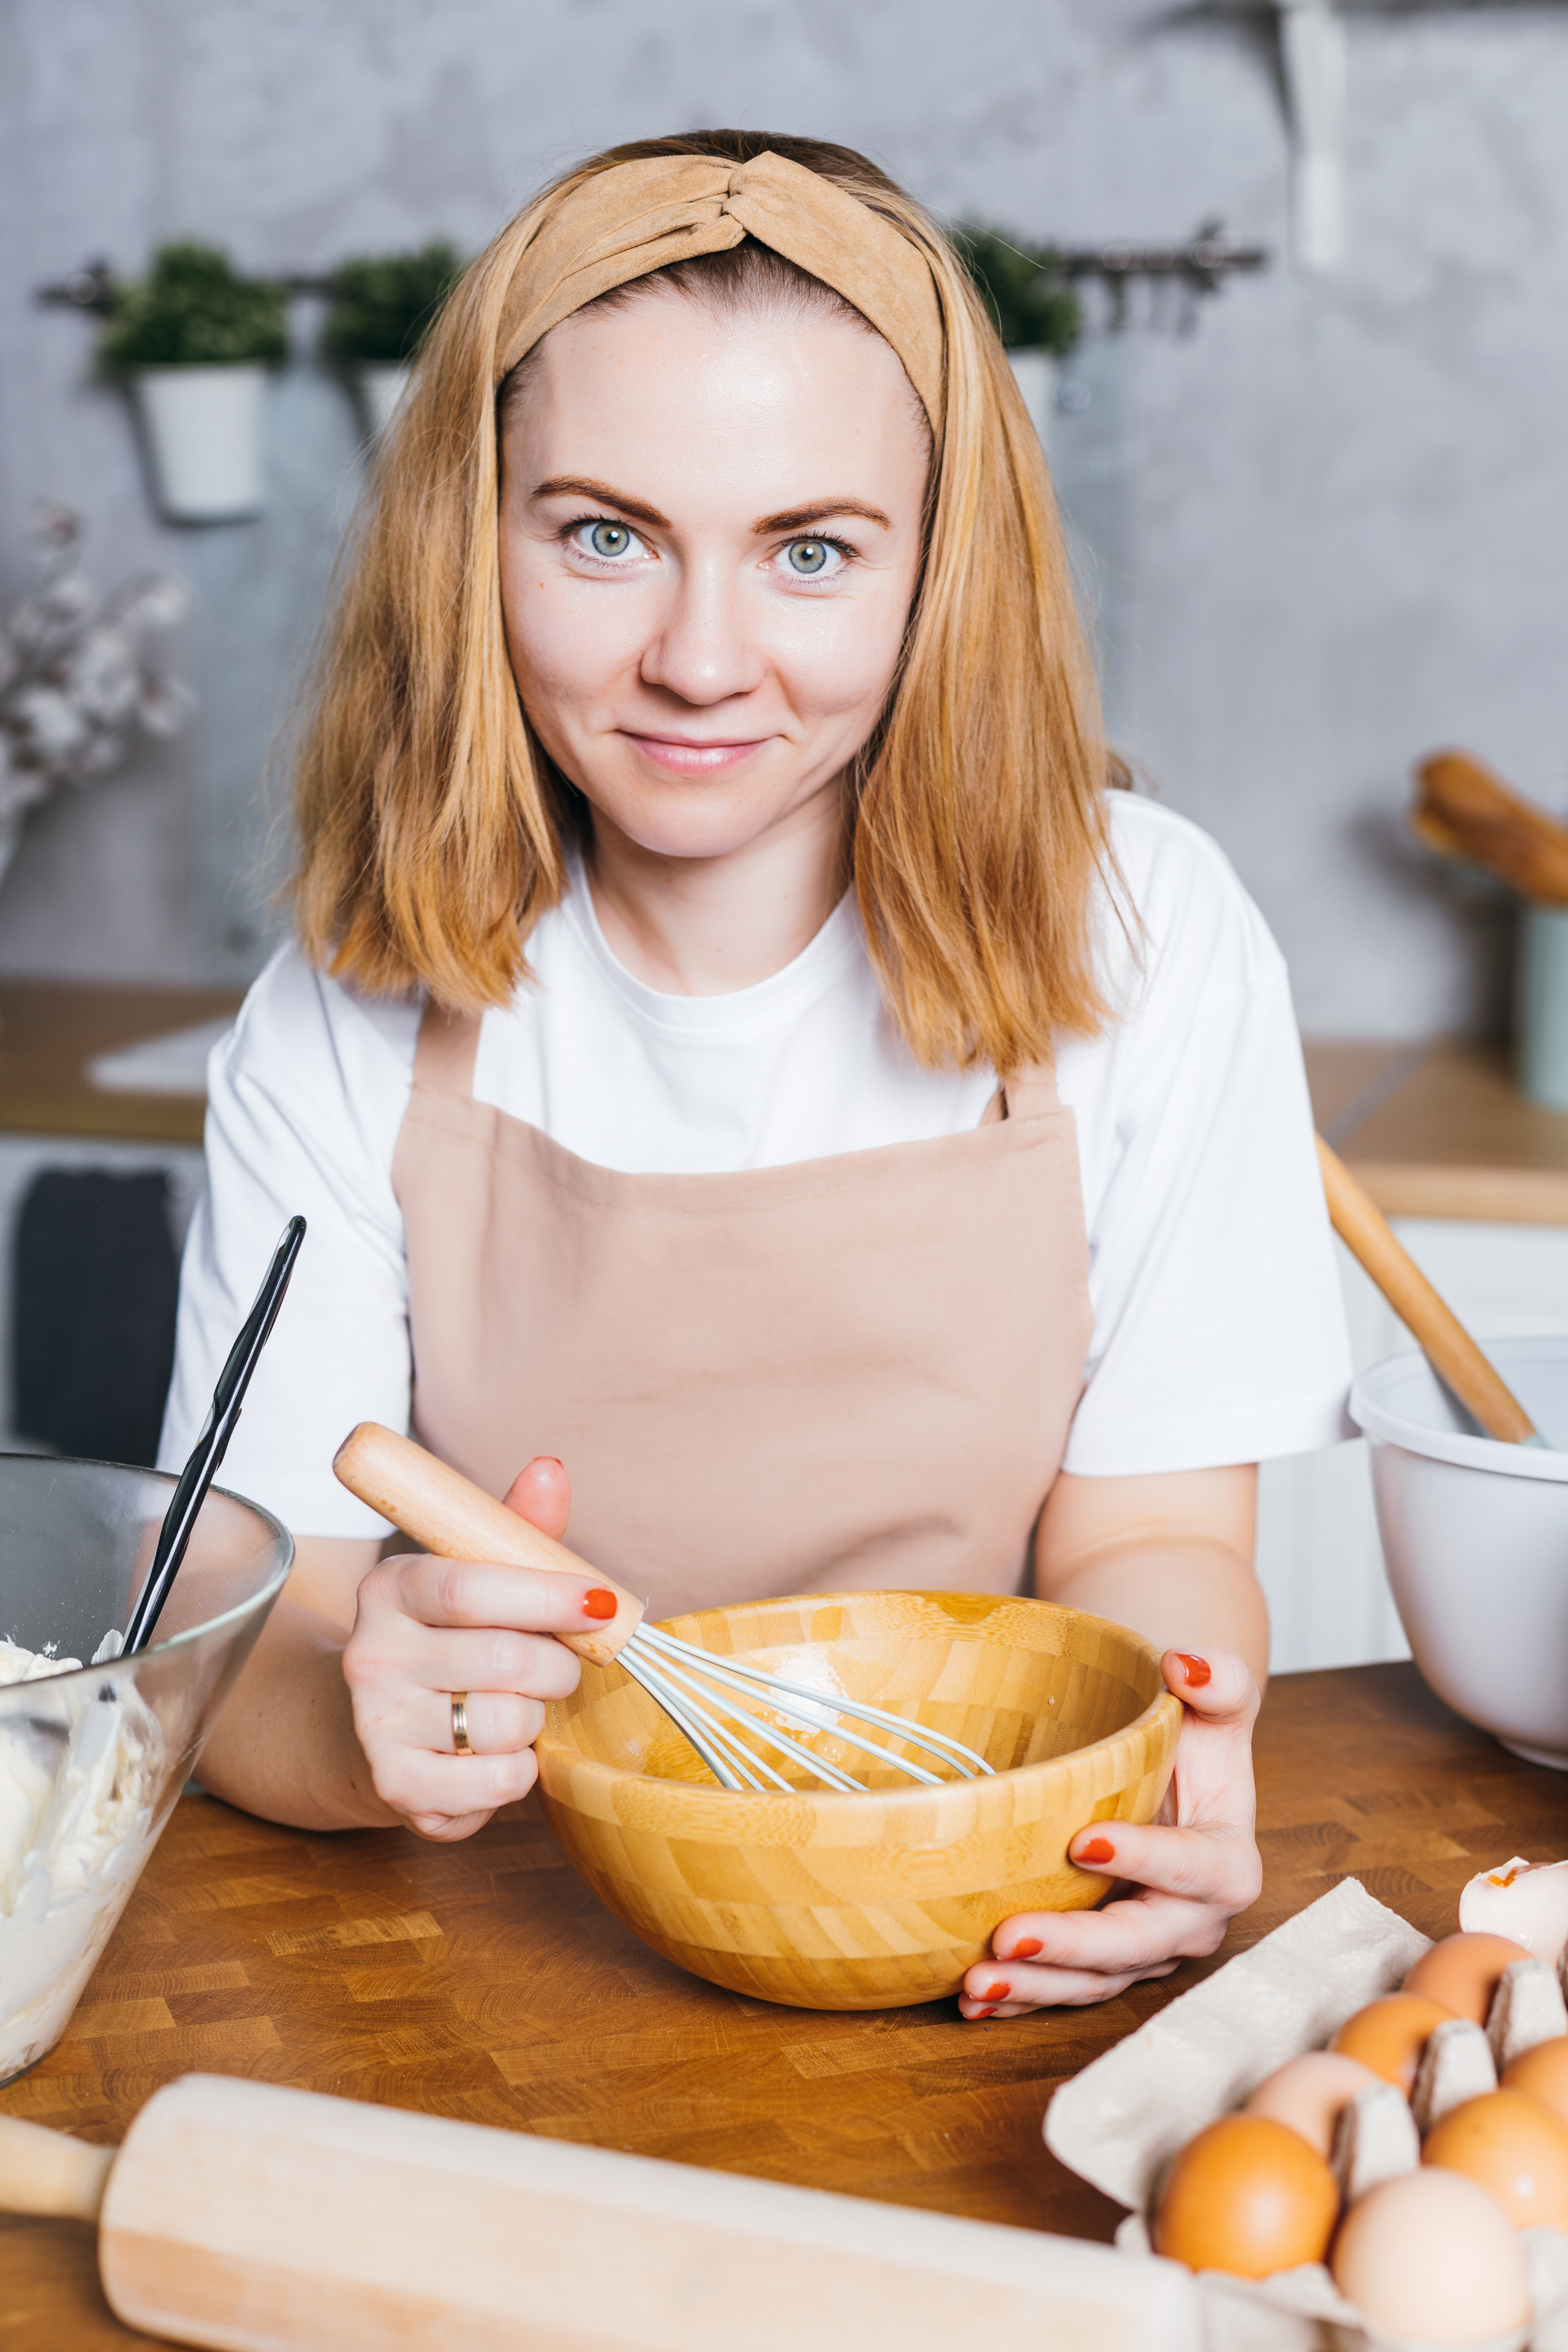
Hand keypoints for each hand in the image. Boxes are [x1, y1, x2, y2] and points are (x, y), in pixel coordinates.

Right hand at [341, 1456, 604, 1842]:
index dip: (547, 1596)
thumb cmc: (453, 1639)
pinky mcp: (397, 1786)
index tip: (602, 1602)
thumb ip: (518, 1529)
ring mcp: (377, 1725)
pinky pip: (499, 1782)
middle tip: (560, 1667)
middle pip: (503, 1660)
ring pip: (508, 1723)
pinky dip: (521, 1770)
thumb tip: (549, 1468)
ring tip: (515, 1708)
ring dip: (537, 1719)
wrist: (384, 1727)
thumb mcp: (479, 1576)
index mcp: (390, 1588)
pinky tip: (498, 1752)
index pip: (470, 1588)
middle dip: (558, 1667)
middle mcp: (371, 1655)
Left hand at [959, 1647, 1261, 2017]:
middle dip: (1074, 1947)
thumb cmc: (1186, 1736)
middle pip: (1137, 1943)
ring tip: (975, 1983)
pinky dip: (1019, 1998)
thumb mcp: (1214, 1702)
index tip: (1083, 1841)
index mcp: (1227, 1863)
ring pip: (1096, 1982)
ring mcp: (1144, 1951)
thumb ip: (1221, 1680)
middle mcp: (1190, 1920)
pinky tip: (970, 2001)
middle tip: (1008, 1934)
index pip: (1195, 1869)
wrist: (1163, 1773)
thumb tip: (1187, 1664)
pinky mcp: (1101, 1965)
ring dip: (1036, 1986)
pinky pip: (1062, 1990)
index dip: (1145, 1859)